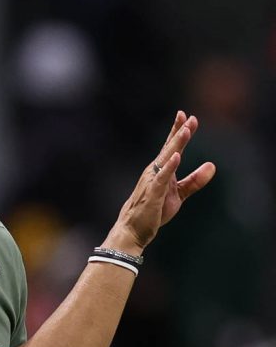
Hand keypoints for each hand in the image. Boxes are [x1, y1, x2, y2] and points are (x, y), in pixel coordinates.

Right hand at [106, 111, 215, 252]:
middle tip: (188, 117)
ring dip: (176, 144)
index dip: (177, 132)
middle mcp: (154, 172)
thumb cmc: (153, 211)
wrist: (133, 229)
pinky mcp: (152, 193)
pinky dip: (169, 166)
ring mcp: (152, 181)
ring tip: (185, 131)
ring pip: (165, 159)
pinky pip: (162, 178)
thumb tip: (212, 165)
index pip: (170, 148)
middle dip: (178, 132)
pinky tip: (176, 156)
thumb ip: (195, 180)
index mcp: (161, 171)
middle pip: (168, 148)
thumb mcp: (179, 194)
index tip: (186, 116)